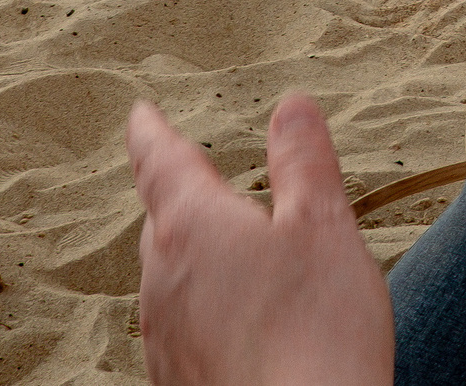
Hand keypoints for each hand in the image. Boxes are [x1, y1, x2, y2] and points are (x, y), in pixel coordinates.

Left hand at [129, 94, 393, 385]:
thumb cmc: (315, 332)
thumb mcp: (324, 226)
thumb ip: (304, 162)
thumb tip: (291, 107)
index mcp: (193, 225)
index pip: (161, 161)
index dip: (151, 131)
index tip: (140, 114)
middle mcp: (163, 279)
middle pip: (163, 221)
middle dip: (182, 199)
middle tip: (203, 183)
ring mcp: (165, 337)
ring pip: (170, 278)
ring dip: (196, 260)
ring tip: (235, 258)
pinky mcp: (176, 380)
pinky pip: (181, 328)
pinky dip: (204, 311)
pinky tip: (239, 325)